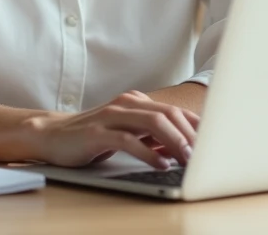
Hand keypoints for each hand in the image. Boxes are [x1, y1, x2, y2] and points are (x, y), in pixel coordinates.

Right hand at [25, 90, 198, 169]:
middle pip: (168, 114)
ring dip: (175, 142)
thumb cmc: (94, 136)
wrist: (53, 135)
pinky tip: (161, 164)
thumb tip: (185, 146)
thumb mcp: (128, 133)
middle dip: (191, 135)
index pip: (175, 111)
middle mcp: (126, 104)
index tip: (215, 144)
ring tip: (188, 160)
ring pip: (153, 123)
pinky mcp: (97, 132)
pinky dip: (149, 153)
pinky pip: (129, 141)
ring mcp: (111, 116)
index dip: (197, 126)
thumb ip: (153, 135)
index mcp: (136, 102)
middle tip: (205, 156)